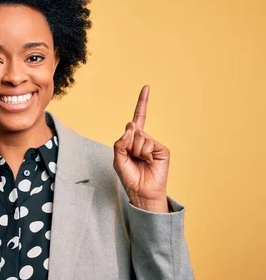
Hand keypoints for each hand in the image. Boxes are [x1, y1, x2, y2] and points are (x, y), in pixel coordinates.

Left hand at [113, 86, 169, 212]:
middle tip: (132, 158)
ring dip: (136, 150)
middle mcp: (144, 139)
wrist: (142, 192)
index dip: (142, 103)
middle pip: (132, 129)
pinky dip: (144, 153)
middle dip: (128, 144)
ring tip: (140, 162)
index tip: (146, 87)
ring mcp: (154, 144)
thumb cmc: (130, 177)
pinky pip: (148, 144)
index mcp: (133, 140)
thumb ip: (120, 143)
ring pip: (139, 137)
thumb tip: (131, 128)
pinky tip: (148, 162)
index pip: (138, 118)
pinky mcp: (162, 149)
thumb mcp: (118, 159)